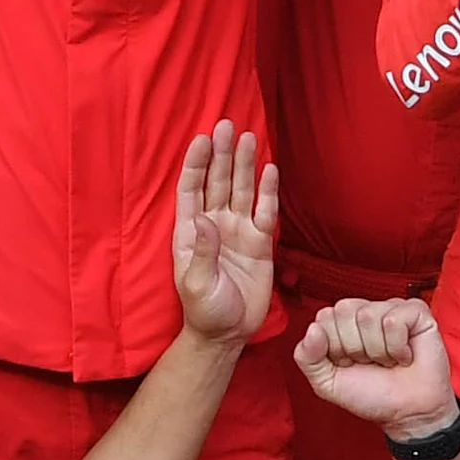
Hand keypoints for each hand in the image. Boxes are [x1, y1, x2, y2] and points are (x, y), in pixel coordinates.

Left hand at [171, 118, 279, 346]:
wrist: (228, 333)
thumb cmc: (204, 311)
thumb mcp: (197, 285)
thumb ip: (201, 252)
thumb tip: (206, 220)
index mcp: (190, 233)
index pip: (191, 190)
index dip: (196, 165)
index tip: (202, 139)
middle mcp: (214, 225)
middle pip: (218, 183)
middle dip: (222, 154)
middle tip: (227, 125)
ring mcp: (238, 232)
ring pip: (242, 190)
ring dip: (244, 164)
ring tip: (249, 137)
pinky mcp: (261, 243)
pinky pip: (265, 212)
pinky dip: (268, 191)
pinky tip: (270, 170)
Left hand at [295, 298, 459, 441]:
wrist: (408, 412)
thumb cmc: (374, 396)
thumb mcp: (327, 383)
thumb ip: (307, 358)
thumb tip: (312, 329)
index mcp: (342, 325)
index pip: (324, 316)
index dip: (334, 346)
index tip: (349, 363)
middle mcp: (365, 313)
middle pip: (344, 310)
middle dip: (354, 347)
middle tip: (369, 362)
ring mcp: (391, 309)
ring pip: (369, 316)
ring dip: (378, 350)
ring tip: (388, 361)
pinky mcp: (417, 313)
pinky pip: (394, 320)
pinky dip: (398, 347)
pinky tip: (403, 356)